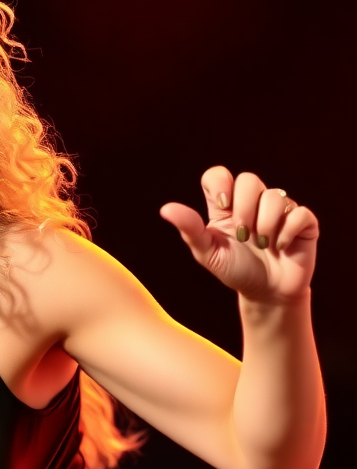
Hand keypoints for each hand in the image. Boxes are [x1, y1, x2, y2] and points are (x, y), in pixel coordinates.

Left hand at [159, 166, 318, 303]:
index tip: (222, 207)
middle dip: (243, 209)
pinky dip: (286, 232)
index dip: (219, 184)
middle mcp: (253, 202)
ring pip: (275, 195)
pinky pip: (298, 213)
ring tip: (262, 244)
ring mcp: (280, 210)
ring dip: (264, 225)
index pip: (218, 175)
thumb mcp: (207, 253)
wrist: (265, 293)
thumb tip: (166, 209)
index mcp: (227, 206)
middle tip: (242, 235)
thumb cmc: (234, 270)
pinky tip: (279, 247)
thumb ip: (190, 229)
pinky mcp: (303, 222)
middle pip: (249, 179)